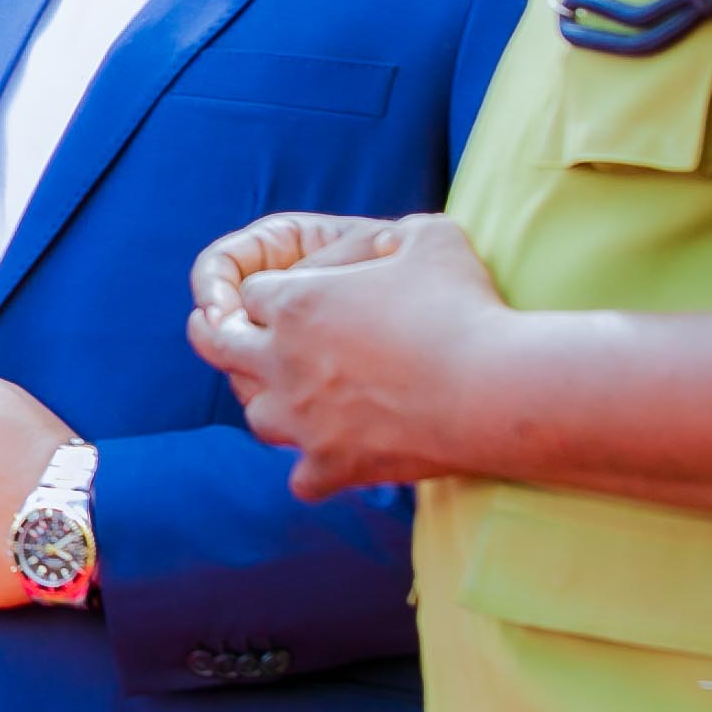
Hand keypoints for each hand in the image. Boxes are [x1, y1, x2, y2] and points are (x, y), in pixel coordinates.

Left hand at [192, 211, 507, 497]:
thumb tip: (390, 238)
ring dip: (272, 405)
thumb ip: (394, 234)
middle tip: (221, 334)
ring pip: (256, 415)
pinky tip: (334, 459)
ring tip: (293, 401)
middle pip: (219, 347)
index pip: (248, 294)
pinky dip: (314, 469)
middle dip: (220, 336)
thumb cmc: (464, 306)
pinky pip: (300, 477)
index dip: (266, 294)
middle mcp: (282, 361)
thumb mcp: (431, 237)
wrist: (492, 390)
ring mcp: (302, 419)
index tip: (280, 298)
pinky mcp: (330, 465)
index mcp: (296, 302)